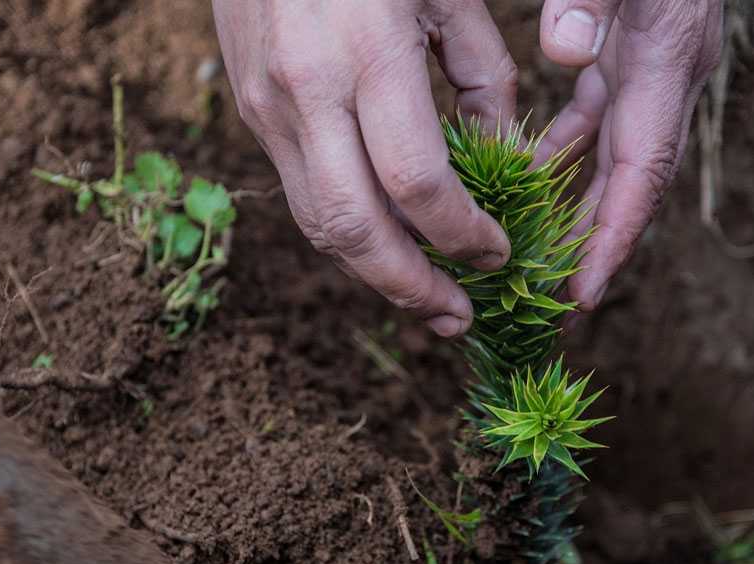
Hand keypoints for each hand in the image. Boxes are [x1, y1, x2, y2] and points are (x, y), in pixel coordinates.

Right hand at [212, 0, 518, 336]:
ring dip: (372, 274)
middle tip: (457, 319)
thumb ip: (483, 75)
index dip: (463, 234)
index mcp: (367, 55)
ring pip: (316, 224)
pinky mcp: (250, 111)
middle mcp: (306, 93)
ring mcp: (266, 107)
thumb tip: (502, 158)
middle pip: (352, 230)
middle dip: (409, 288)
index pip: (417, 184)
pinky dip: (346, 230)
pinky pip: (301, 192)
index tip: (499, 253)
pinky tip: (387, 242)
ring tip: (424, 300)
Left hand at [535, 0, 722, 308]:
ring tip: (529, 258)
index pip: (641, 173)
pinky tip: (522, 174)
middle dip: (591, 245)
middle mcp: (665, 78)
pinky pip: (594, 122)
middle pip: (628, 182)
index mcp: (668, 63)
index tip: (580, 298)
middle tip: (549, 306)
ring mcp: (650, 70)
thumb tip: (566, 54)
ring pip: (609, 158)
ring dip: (572, 206)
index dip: (612, 241)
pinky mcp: (630, 57)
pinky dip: (561, 153)